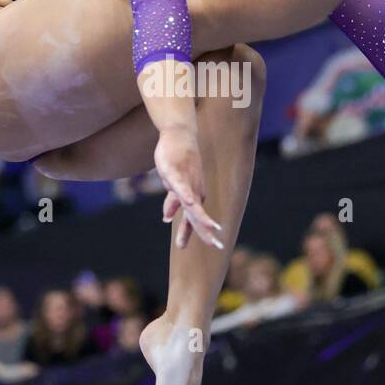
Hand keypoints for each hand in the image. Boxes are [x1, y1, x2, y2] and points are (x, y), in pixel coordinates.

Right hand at [153, 126, 223, 249]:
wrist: (179, 136)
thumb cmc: (177, 162)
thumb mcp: (173, 185)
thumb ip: (172, 202)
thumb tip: (167, 219)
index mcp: (193, 197)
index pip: (196, 221)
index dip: (204, 234)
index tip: (216, 247)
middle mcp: (193, 192)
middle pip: (198, 216)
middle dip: (206, 232)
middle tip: (218, 246)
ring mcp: (185, 183)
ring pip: (191, 204)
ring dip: (200, 217)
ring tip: (211, 229)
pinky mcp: (175, 172)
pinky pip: (180, 186)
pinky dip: (184, 196)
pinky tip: (189, 203)